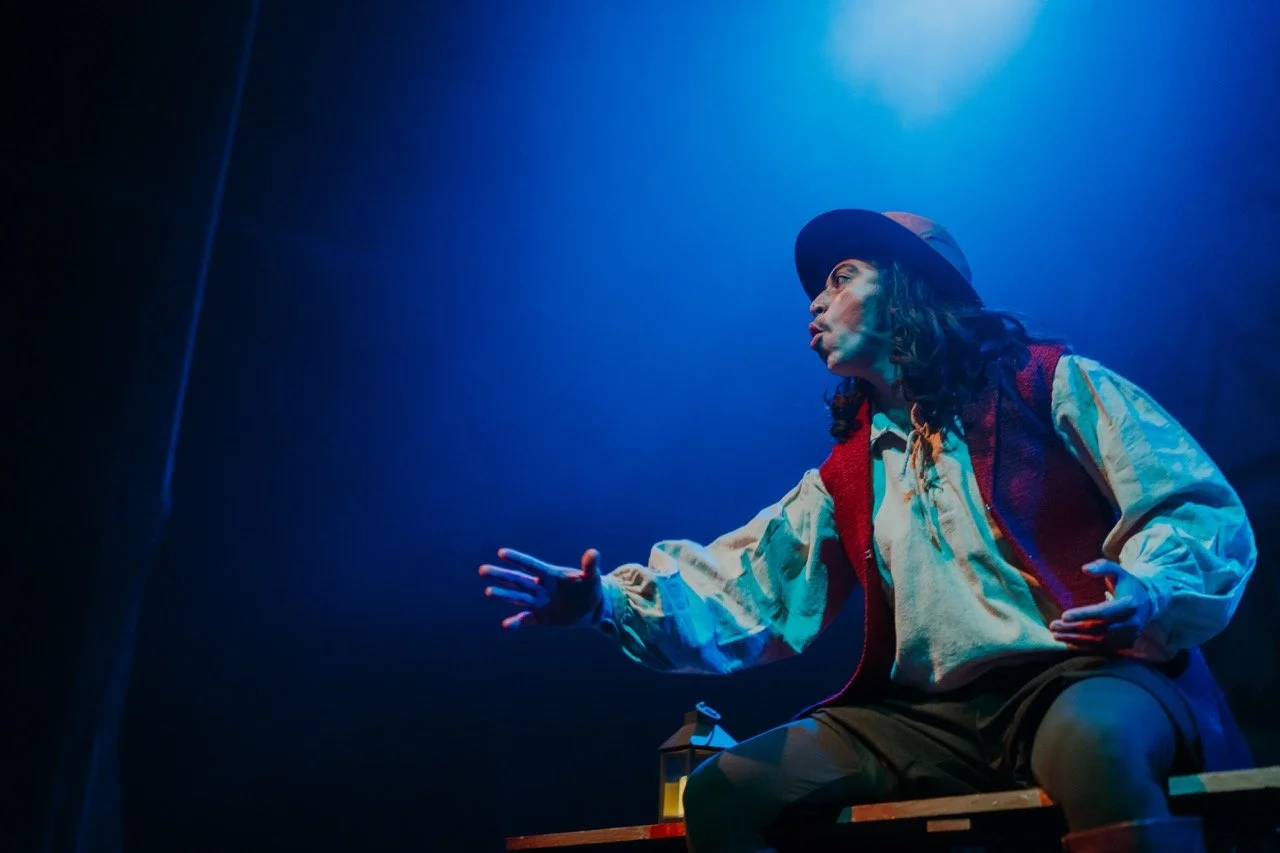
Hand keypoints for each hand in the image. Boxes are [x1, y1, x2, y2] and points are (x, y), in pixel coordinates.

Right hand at [479, 548, 603, 629]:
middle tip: (483, 570)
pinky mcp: (541, 617)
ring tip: (488, 592)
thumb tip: (593, 553)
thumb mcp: (592, 577)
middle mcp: (541, 587)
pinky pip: (527, 620)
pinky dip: (517, 623)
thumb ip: (589, 566)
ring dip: (504, 595)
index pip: (531, 565)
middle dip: (501, 575)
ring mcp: (539, 602)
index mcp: (550, 575)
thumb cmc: (591, 588)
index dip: (518, 559)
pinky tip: (506, 625)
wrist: (592, 608)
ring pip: (518, 598)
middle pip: (518, 580)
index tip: (501, 553)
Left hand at [1050, 559, 1153, 650]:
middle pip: (1098, 628)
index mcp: (1129, 604)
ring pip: (1098, 640)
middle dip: (1074, 629)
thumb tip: (1085, 569)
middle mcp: (1132, 623)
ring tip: (1056, 635)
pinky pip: (1102, 647)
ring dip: (1075, 639)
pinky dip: (1084, 646)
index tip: (1063, 616)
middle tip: (1053, 626)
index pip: (1104, 612)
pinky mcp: (1125, 643)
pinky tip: (1068, 641)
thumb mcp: (1117, 571)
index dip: (1083, 614)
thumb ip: (1102, 567)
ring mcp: (1129, 635)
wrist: (1148, 603)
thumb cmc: (1127, 584)